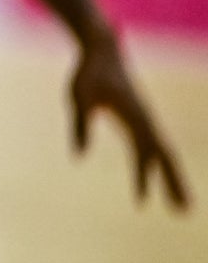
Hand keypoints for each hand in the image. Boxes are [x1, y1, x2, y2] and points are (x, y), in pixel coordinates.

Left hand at [70, 33, 189, 209]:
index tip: (141, 202)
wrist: (102, 48)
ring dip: (173, 178)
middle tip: (184, 213)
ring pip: (164, 153)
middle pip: (165, 157)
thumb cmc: (88, 72)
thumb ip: (80, 125)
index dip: (143, 177)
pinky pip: (155, 145)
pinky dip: (161, 163)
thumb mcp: (79, 98)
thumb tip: (79, 156)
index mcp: (134, 117)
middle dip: (174, 185)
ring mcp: (146, 119)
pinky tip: (157, 175)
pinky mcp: (140, 117)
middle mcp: (145, 120)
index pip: (143, 153)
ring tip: (180, 206)